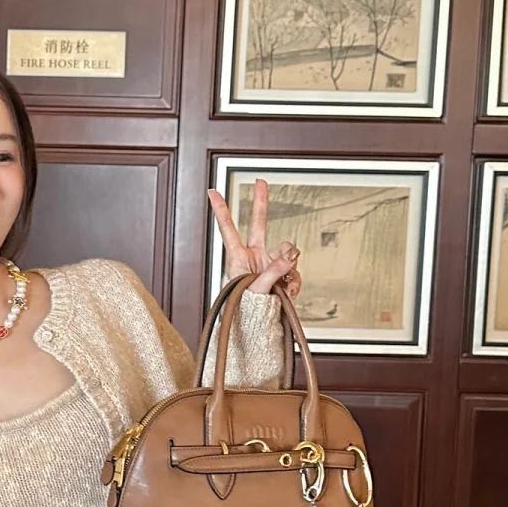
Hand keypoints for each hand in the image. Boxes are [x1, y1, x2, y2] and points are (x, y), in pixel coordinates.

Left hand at [207, 179, 302, 300]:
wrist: (258, 325)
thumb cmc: (247, 310)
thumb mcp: (257, 290)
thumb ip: (273, 271)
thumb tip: (290, 258)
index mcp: (238, 258)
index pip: (228, 229)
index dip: (221, 210)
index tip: (212, 191)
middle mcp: (254, 256)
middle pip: (259, 223)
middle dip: (261, 202)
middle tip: (260, 181)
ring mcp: (270, 262)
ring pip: (287, 250)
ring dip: (289, 265)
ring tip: (283, 285)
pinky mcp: (283, 273)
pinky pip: (295, 269)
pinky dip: (295, 281)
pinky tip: (288, 292)